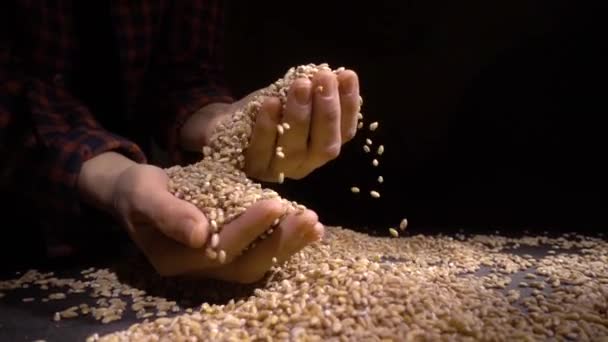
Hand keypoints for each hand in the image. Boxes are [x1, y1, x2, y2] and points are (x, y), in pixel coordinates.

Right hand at [112, 164, 323, 282]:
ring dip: (288, 246)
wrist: (135, 195)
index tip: (275, 203)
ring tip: (315, 225)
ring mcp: (213, 267)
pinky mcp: (228, 256)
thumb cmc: (137, 190)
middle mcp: (196, 271)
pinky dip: (285, 243)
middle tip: (309, 217)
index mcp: (173, 259)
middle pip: (244, 264)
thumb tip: (200, 234)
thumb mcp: (144, 193)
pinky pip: (259, 256)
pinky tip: (309, 230)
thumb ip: (168, 213)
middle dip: (278, 241)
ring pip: (256, 264)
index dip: (248, 228)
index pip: (217, 248)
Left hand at [179, 70, 360, 181]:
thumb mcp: (292, 95)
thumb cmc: (266, 109)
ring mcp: (278, 170)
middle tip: (324, 78)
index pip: (344, 132)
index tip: (347, 75)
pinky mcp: (252, 168)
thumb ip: (316, 90)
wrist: (224, 123)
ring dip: (300, 115)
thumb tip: (342, 75)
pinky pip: (262, 150)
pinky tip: (272, 102)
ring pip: (294, 150)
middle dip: (327, 111)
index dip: (349, 105)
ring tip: (301, 85)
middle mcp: (305, 164)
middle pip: (324, 147)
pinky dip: (268, 126)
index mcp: (321, 146)